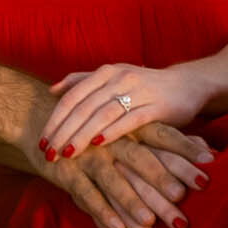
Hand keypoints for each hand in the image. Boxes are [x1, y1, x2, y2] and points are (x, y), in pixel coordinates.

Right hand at [38, 123, 211, 227]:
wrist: (40, 118)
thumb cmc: (99, 130)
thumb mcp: (131, 130)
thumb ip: (170, 141)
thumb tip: (210, 151)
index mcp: (130, 127)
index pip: (163, 135)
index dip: (186, 150)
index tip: (210, 166)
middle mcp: (112, 140)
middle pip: (142, 162)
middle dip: (163, 184)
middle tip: (182, 202)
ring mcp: (88, 156)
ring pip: (114, 182)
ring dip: (132, 205)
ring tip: (151, 227)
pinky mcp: (67, 173)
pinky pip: (86, 195)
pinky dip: (102, 212)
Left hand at [43, 63, 209, 156]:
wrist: (187, 85)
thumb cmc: (144, 85)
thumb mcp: (113, 78)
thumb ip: (83, 81)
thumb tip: (52, 90)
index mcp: (105, 72)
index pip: (72, 97)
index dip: (54, 119)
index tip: (41, 141)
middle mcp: (118, 78)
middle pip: (83, 107)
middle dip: (63, 132)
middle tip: (48, 154)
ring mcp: (138, 91)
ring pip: (102, 114)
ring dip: (82, 135)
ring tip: (66, 154)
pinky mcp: (157, 106)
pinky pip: (130, 120)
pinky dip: (112, 131)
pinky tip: (97, 144)